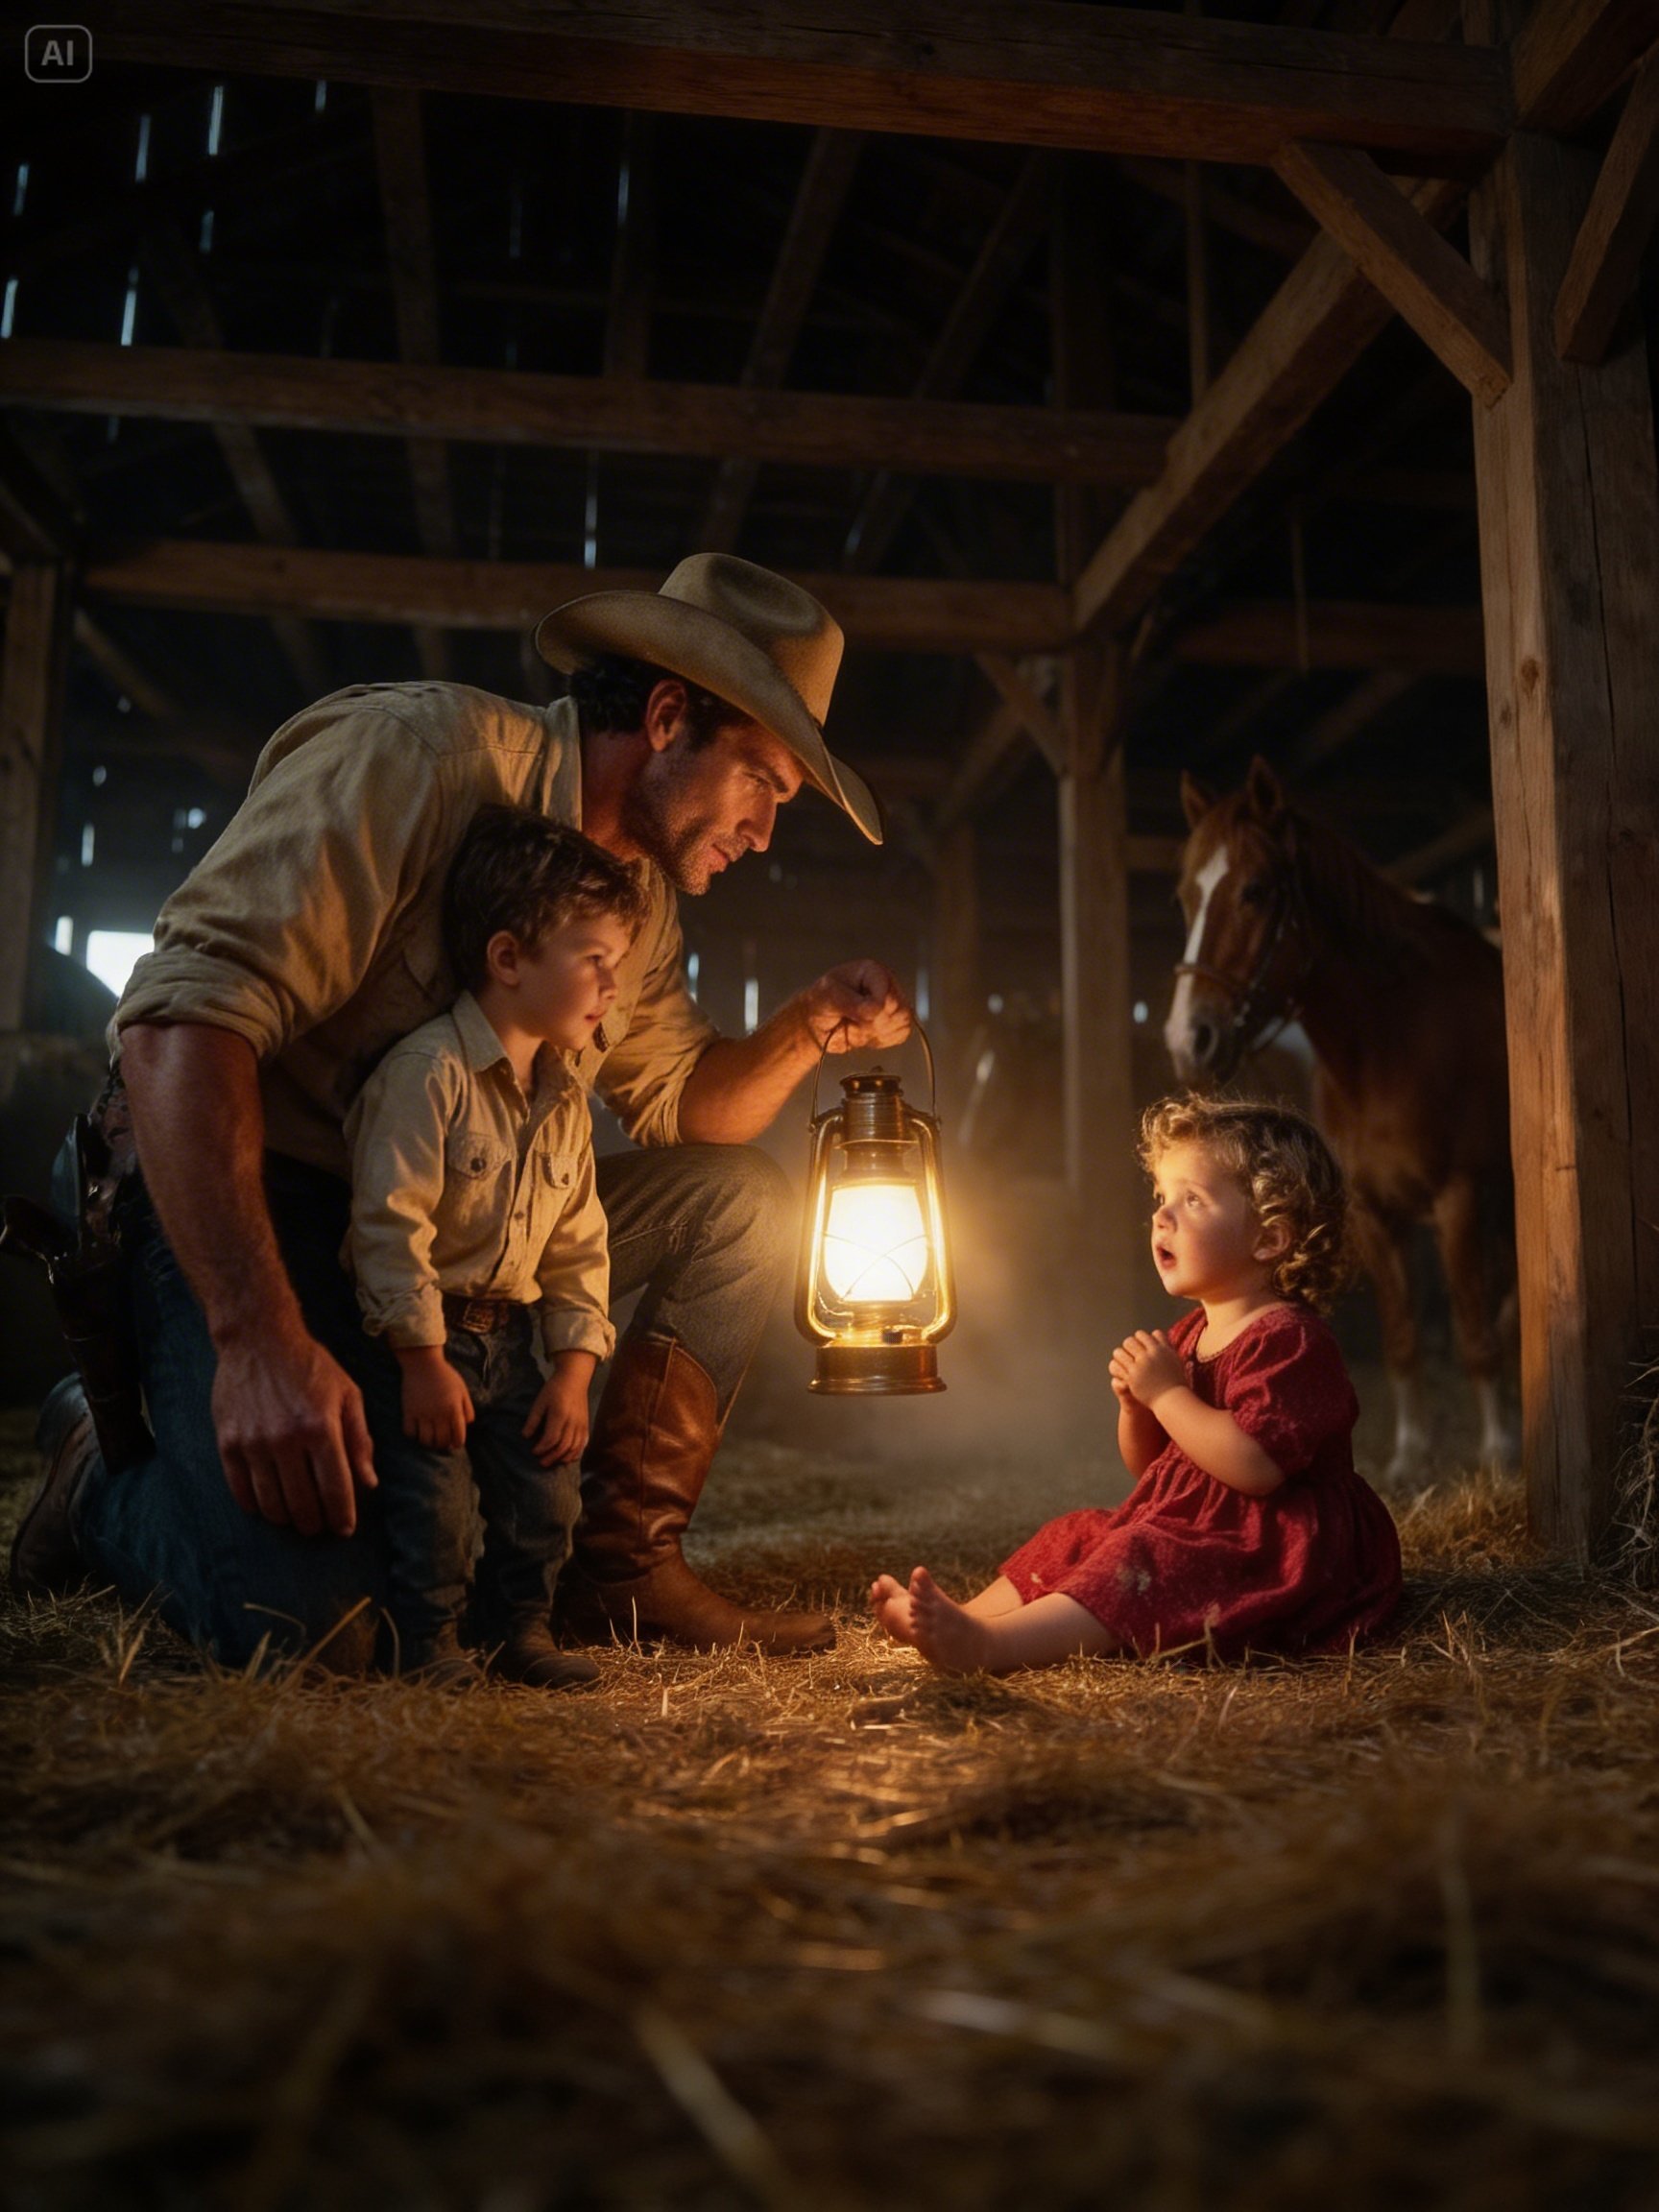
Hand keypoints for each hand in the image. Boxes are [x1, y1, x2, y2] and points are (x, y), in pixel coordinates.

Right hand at [211, 1324, 377, 1538]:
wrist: (259, 1339)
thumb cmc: (310, 1366)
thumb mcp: (347, 1394)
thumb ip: (359, 1440)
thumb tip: (369, 1483)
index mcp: (321, 1427)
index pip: (335, 1488)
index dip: (342, 1515)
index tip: (345, 1529)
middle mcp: (286, 1439)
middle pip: (302, 1502)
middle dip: (314, 1523)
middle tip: (319, 1527)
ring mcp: (253, 1442)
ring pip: (271, 1502)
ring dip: (286, 1518)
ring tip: (295, 1518)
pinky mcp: (228, 1442)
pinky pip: (240, 1489)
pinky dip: (255, 1505)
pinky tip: (265, 1506)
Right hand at [397, 1346, 474, 1451]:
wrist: (423, 1363)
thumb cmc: (445, 1376)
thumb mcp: (462, 1390)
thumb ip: (467, 1408)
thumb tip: (467, 1425)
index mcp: (453, 1409)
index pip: (458, 1437)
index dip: (458, 1443)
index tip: (455, 1443)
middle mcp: (438, 1414)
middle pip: (441, 1441)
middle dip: (443, 1444)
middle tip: (442, 1441)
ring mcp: (422, 1414)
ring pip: (425, 1441)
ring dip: (429, 1442)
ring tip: (430, 1438)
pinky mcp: (408, 1412)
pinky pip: (409, 1433)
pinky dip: (413, 1435)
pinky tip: (417, 1430)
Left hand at [523, 1372, 589, 1465]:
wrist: (574, 1379)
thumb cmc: (554, 1389)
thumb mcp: (540, 1402)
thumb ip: (533, 1420)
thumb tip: (525, 1436)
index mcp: (559, 1415)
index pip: (551, 1438)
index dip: (542, 1448)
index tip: (534, 1451)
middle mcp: (572, 1422)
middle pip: (564, 1446)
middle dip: (552, 1457)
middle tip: (541, 1462)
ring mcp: (581, 1424)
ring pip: (575, 1447)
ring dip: (563, 1458)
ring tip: (553, 1462)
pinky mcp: (586, 1425)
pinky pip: (583, 1443)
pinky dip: (576, 1453)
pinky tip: (568, 1458)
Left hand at [803, 960, 911, 1052]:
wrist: (818, 1024)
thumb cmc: (821, 1003)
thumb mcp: (828, 996)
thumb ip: (850, 1002)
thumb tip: (874, 1009)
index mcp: (873, 971)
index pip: (888, 994)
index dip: (874, 1009)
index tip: (856, 1014)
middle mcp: (886, 984)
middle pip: (898, 1010)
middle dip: (872, 1022)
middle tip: (852, 1019)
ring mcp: (893, 1003)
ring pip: (902, 1023)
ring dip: (876, 1031)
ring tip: (857, 1024)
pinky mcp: (895, 1022)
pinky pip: (901, 1034)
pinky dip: (881, 1039)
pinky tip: (866, 1033)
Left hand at [1109, 1329, 1184, 1407]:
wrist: (1172, 1398)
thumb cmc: (1175, 1380)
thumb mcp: (1173, 1358)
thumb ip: (1164, 1345)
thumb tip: (1155, 1332)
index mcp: (1160, 1348)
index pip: (1141, 1335)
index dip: (1138, 1339)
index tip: (1138, 1346)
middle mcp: (1150, 1354)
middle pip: (1130, 1341)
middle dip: (1127, 1347)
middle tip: (1129, 1353)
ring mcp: (1140, 1365)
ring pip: (1120, 1351)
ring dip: (1120, 1355)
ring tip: (1122, 1360)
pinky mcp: (1133, 1376)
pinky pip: (1117, 1366)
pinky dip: (1117, 1367)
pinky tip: (1120, 1371)